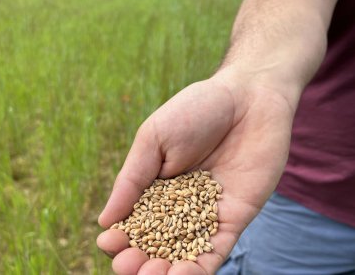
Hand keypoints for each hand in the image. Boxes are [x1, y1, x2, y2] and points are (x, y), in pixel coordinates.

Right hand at [97, 75, 294, 273]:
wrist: (248, 97)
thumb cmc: (196, 110)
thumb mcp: (153, 139)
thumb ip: (131, 179)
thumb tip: (105, 220)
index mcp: (154, 187)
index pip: (132, 222)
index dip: (119, 237)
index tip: (110, 242)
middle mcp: (178, 206)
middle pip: (155, 244)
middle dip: (139, 260)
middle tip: (130, 266)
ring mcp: (206, 214)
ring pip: (183, 254)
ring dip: (166, 272)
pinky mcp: (234, 218)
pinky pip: (216, 251)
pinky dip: (199, 268)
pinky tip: (183, 274)